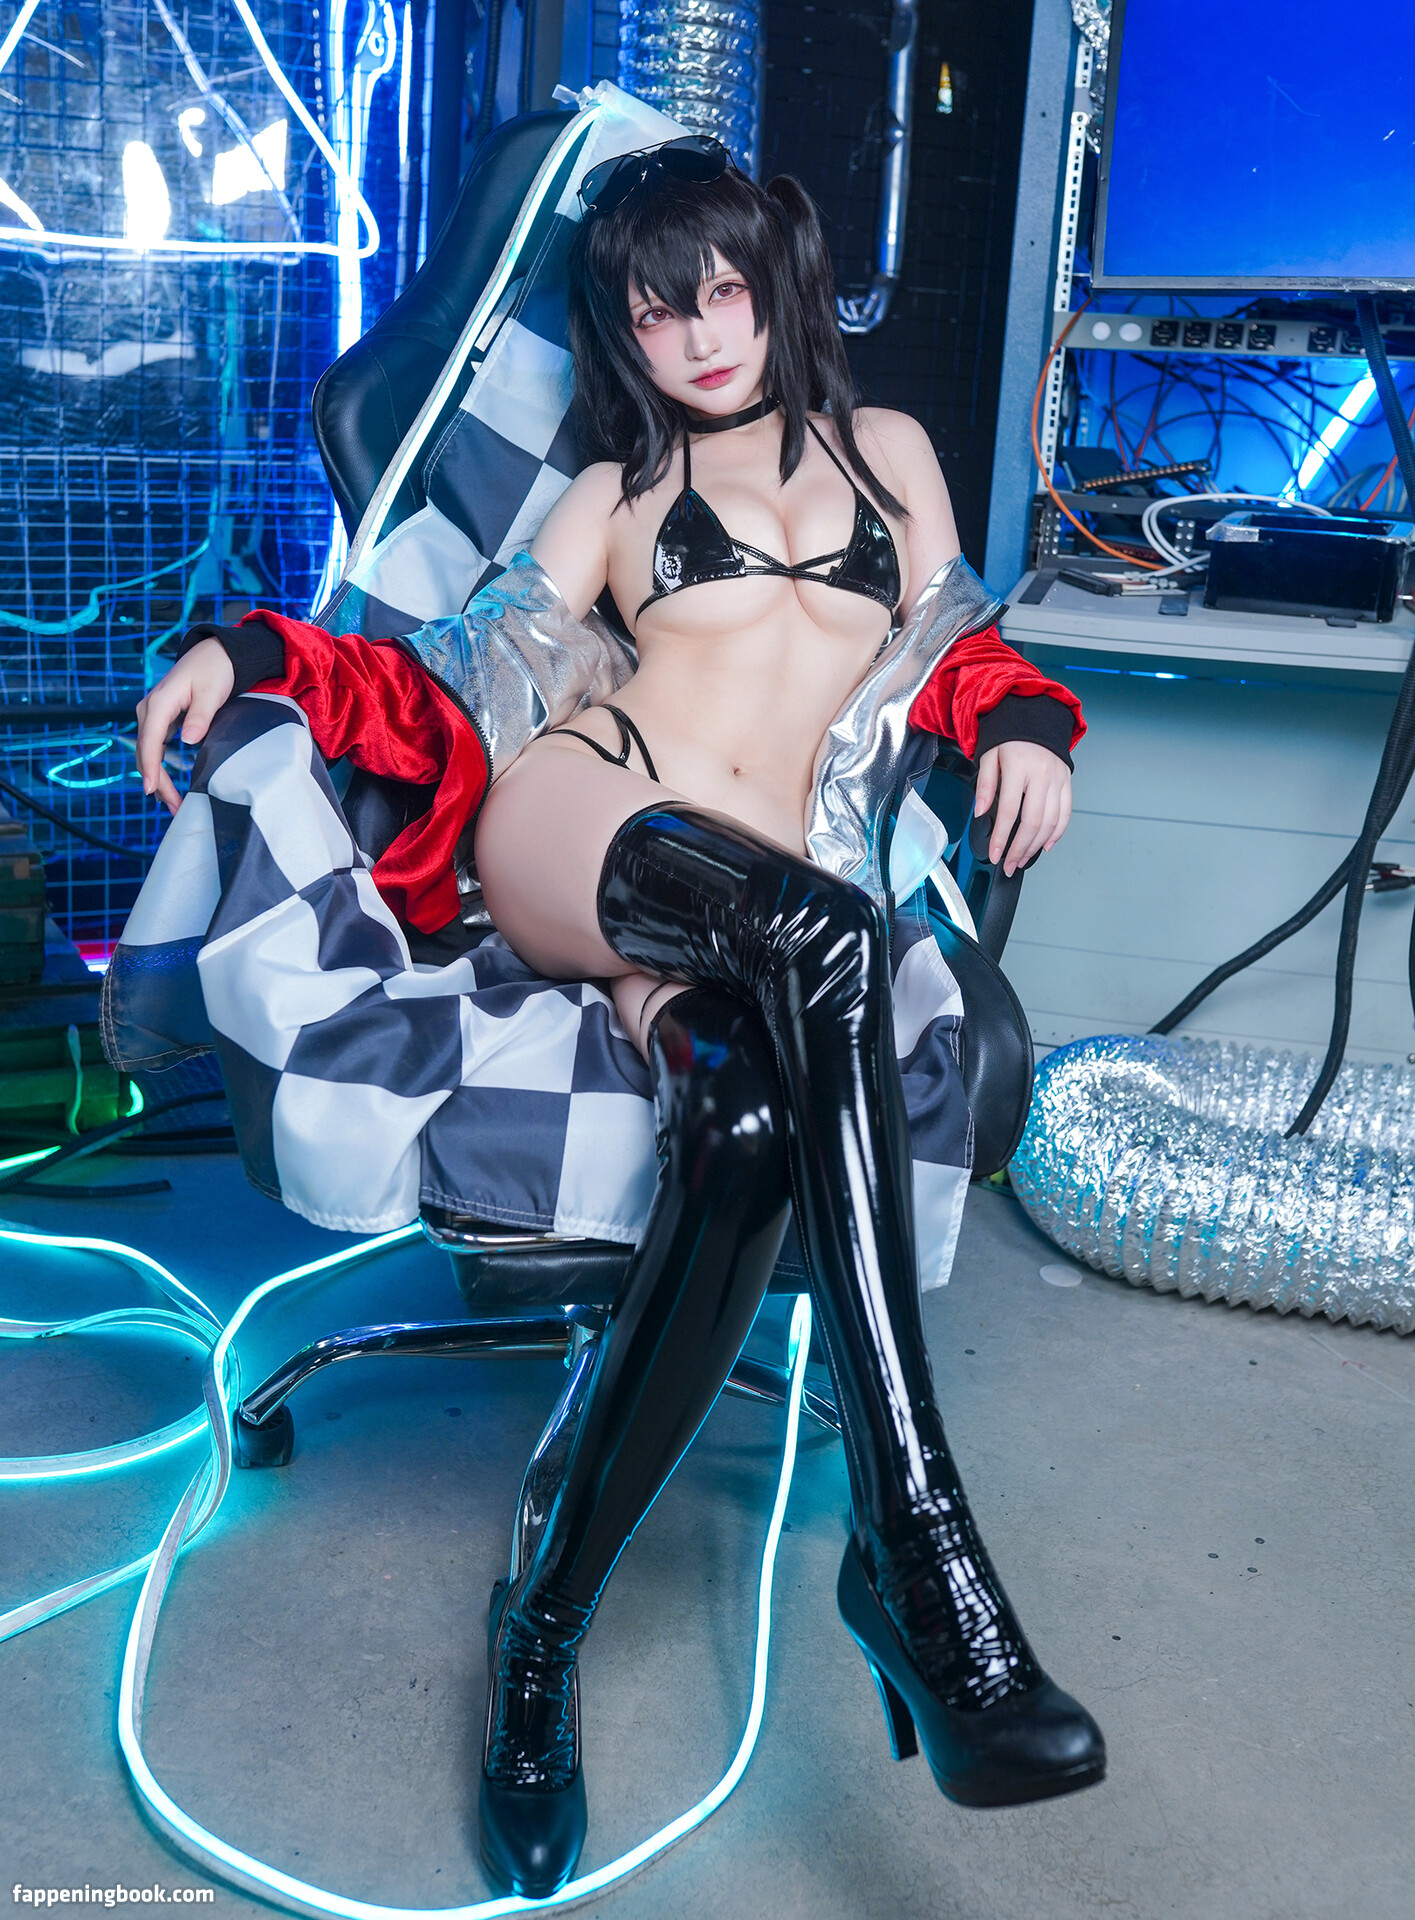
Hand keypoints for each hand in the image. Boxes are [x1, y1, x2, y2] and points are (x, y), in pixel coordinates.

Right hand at [134, 639, 234, 814]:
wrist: (214, 654)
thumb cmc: (215, 670)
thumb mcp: (212, 692)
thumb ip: (201, 716)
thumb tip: (188, 740)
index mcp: (160, 702)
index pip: (150, 740)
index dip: (151, 768)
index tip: (152, 790)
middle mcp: (149, 709)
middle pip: (146, 752)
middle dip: (156, 782)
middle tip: (173, 808)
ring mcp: (152, 714)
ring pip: (148, 752)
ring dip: (157, 778)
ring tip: (172, 805)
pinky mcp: (160, 719)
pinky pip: (154, 747)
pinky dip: (159, 767)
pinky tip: (167, 786)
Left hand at [974, 741, 1071, 875]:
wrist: (1035, 718)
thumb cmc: (1009, 737)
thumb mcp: (989, 756)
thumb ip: (985, 786)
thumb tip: (980, 813)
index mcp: (1019, 767)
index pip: (1009, 810)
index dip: (1002, 836)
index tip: (995, 854)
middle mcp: (1041, 775)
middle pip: (1033, 821)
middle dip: (1019, 848)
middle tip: (1009, 864)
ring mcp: (1057, 780)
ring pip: (1051, 821)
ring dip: (1037, 845)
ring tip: (1022, 858)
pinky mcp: (1066, 783)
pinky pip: (1066, 813)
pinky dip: (1057, 833)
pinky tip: (1046, 845)